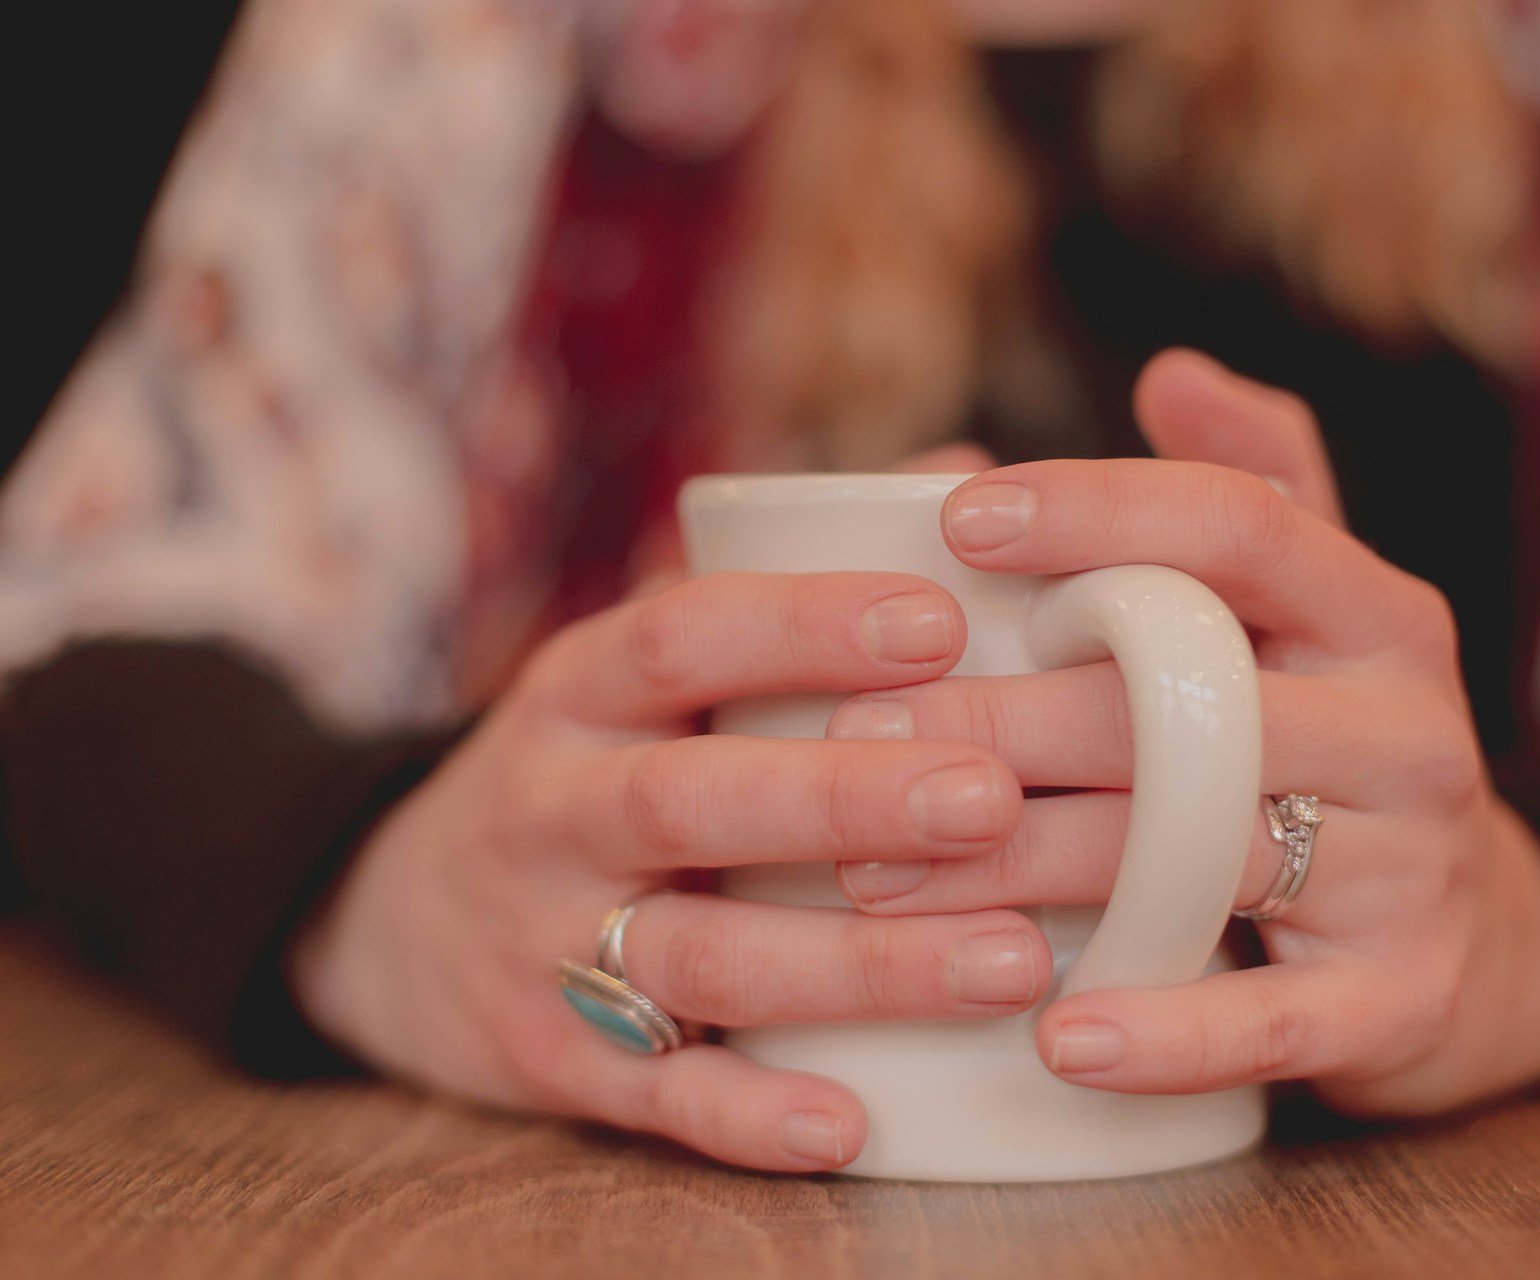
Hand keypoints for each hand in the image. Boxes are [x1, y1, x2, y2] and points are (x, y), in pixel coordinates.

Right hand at [289, 564, 1046, 1171]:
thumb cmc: (594, 760)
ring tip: (1009, 962)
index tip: (939, 621)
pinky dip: (748, 1113)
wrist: (398, 914)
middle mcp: (552, 802)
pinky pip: (653, 1092)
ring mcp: (542, 938)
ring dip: (854, 962)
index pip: (683, 629)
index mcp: (582, 685)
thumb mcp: (649, 660)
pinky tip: (855, 1120)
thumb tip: (967, 478)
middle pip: (693, 795)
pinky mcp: (548, 1058)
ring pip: (697, 952)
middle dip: (845, 798)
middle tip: (991, 797)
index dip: (805, 625)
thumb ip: (795, 578)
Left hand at [828, 350, 1539, 1115]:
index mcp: (1375, 612)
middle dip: (1007, 719)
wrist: (1475, 936)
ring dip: (1030, 870)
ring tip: (878, 885)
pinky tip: (1056, 1043)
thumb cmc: (1334, 747)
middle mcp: (1413, 725)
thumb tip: (1173, 372)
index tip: (956, 518)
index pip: (1239, 526)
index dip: (1099, 510)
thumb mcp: (1313, 614)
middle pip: (1192, 702)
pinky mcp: (1409, 998)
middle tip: (854, 740)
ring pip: (1206, 854)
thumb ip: (1253, 494)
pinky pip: (1279, 1023)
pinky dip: (1166, 1034)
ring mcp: (1420, 865)